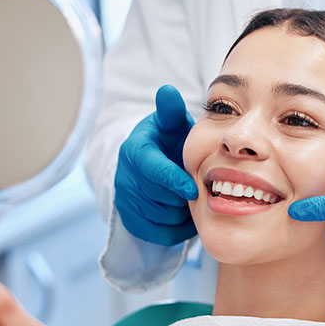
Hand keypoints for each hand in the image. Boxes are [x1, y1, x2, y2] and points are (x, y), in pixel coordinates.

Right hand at [115, 85, 197, 245]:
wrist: (153, 165)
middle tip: (199, 190)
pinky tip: (185, 214)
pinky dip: (178, 229)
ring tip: (192, 199)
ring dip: (183, 212)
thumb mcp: (171, 124)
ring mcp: (125, 200)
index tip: (193, 189)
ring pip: (162, 218)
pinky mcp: (130, 221)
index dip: (174, 181)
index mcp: (135, 151)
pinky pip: (159, 234)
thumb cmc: (169, 142)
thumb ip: (171, 111)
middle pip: (160, 198)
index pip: (153, 170)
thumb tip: (168, 91)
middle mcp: (125, 177)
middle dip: (183, 197)